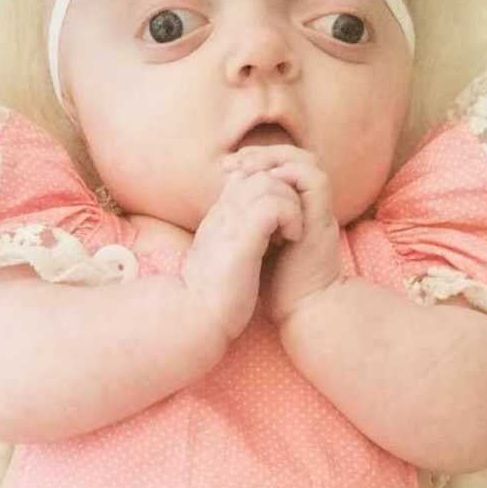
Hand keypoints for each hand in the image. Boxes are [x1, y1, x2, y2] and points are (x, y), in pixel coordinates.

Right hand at [181, 163, 302, 342]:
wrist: (196, 317)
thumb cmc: (215, 293)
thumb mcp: (226, 254)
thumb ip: (237, 235)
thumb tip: (258, 231)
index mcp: (221, 214)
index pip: (246, 173)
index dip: (270, 184)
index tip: (282, 215)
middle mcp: (224, 210)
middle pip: (259, 170)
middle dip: (285, 190)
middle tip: (290, 222)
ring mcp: (231, 221)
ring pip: (270, 181)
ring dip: (290, 204)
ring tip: (290, 232)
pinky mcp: (242, 238)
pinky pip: (274, 205)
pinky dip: (290, 217)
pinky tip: (290, 239)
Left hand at [223, 145, 343, 326]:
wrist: (298, 310)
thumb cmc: (270, 284)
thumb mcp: (250, 242)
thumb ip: (246, 218)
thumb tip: (223, 197)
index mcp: (291, 209)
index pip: (279, 165)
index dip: (254, 159)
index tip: (226, 168)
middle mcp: (306, 206)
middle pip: (294, 156)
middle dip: (263, 153)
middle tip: (236, 163)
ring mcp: (316, 211)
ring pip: (308, 161)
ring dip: (276, 159)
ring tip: (248, 169)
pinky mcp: (322, 220)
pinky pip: (315, 180)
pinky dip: (290, 174)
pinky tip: (266, 184)